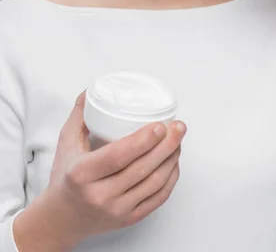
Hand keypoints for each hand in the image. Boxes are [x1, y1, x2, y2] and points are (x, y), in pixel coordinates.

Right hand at [14, 91, 186, 249]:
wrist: (62, 218)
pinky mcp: (129, 219)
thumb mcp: (66, 142)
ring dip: (172, 159)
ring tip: (179, 140)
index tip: (160, 125)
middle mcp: (100, 195)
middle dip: (166, 145)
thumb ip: (80, 115)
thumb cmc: (66, 177)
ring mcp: (117, 210)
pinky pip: (158, 198)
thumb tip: (92, 90)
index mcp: (83, 174)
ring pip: (154, 183)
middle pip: (141, 168)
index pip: (118, 156)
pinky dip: (171, 178)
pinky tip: (174, 162)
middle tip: (178, 127)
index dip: (142, 141)